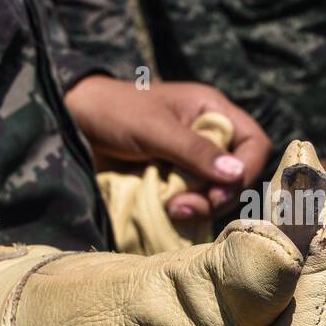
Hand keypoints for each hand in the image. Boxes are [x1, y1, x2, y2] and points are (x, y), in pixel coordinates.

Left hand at [65, 75, 270, 218]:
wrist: (72, 122)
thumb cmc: (114, 112)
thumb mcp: (155, 128)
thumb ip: (194, 151)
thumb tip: (235, 175)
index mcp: (211, 112)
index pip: (253, 143)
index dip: (246, 170)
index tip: (221, 190)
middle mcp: (207, 138)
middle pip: (236, 176)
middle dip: (217, 196)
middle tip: (184, 207)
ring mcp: (190, 163)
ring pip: (215, 194)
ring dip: (199, 208)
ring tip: (171, 210)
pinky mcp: (172, 182)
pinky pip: (192, 201)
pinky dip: (184, 212)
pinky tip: (167, 214)